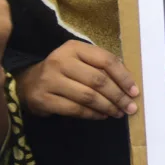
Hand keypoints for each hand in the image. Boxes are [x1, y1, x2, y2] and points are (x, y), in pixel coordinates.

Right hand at [16, 41, 139, 119]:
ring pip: (88, 96)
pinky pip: (75, 109)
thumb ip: (103, 68)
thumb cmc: (64, 71)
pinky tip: (101, 116)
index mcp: (74, 48)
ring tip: (118, 113)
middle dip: (118, 96)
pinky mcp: (43, 98)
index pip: (106, 61)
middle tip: (130, 108)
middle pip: (98, 80)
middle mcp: (60, 61)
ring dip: (107, 107)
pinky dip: (92, 114)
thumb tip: (130, 86)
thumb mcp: (81, 61)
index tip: (135, 92)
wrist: (29, 83)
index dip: (124, 77)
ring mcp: (49, 80)